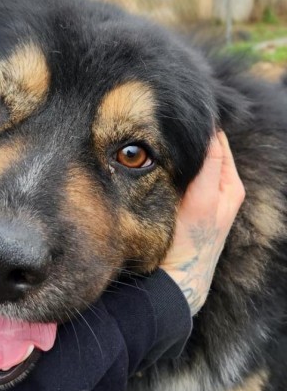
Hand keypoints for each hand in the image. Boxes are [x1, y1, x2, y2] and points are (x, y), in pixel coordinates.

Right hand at [161, 131, 244, 314]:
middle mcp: (219, 188)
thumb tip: (209, 130)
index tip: (180, 113)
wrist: (177, 277)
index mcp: (230, 184)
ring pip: (192, 163)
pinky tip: (160, 162)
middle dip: (190, 138)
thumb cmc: (193, 241)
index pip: (218, 142)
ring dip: (180, 152)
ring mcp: (202, 196)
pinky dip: (174, 166)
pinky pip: (182, 176)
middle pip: (205, 151)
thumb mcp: (203, 200)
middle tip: (166, 123)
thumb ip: (209, 165)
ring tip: (161, 138)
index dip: (202, 126)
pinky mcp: (186, 204)